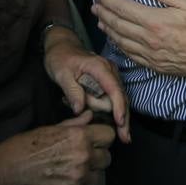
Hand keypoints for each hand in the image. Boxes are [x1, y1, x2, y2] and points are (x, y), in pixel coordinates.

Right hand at [2, 112, 115, 184]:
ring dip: (90, 174)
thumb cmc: (25, 146)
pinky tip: (66, 181)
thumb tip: (90, 116)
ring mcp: (78, 179)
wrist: (6, 171)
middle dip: (98, 155)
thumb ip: (75, 124)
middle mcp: (83, 158)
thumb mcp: (50, 127)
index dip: (102, 136)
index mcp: (79, 137)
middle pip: (107, 158)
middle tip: (83, 154)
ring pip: (99, 177)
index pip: (110, 135)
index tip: (96, 138)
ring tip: (74, 169)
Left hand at [44, 27, 129, 142]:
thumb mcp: (61, 74)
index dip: (119, 107)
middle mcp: (109, 70)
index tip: (120, 123)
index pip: (114, 88)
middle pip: (121, 96)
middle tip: (125, 138)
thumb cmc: (60, 58)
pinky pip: (113, 97)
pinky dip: (113, 110)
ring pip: (119, 98)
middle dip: (123, 117)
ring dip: (118, 115)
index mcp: (99, 67)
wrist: (61, 46)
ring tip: (121, 134)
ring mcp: (110, 75)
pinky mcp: (107, 80)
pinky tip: (114, 123)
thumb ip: (72, 91)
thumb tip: (80, 110)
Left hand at [93, 0, 185, 77]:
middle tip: (95, 6)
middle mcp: (149, 40)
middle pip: (119, 25)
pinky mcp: (157, 66)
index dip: (109, 0)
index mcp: (155, 21)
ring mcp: (152, 55)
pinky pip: (132, 56)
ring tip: (100, 22)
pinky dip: (120, 47)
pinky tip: (117, 43)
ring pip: (122, 42)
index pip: (123, 8)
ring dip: (109, 31)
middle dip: (104, 14)